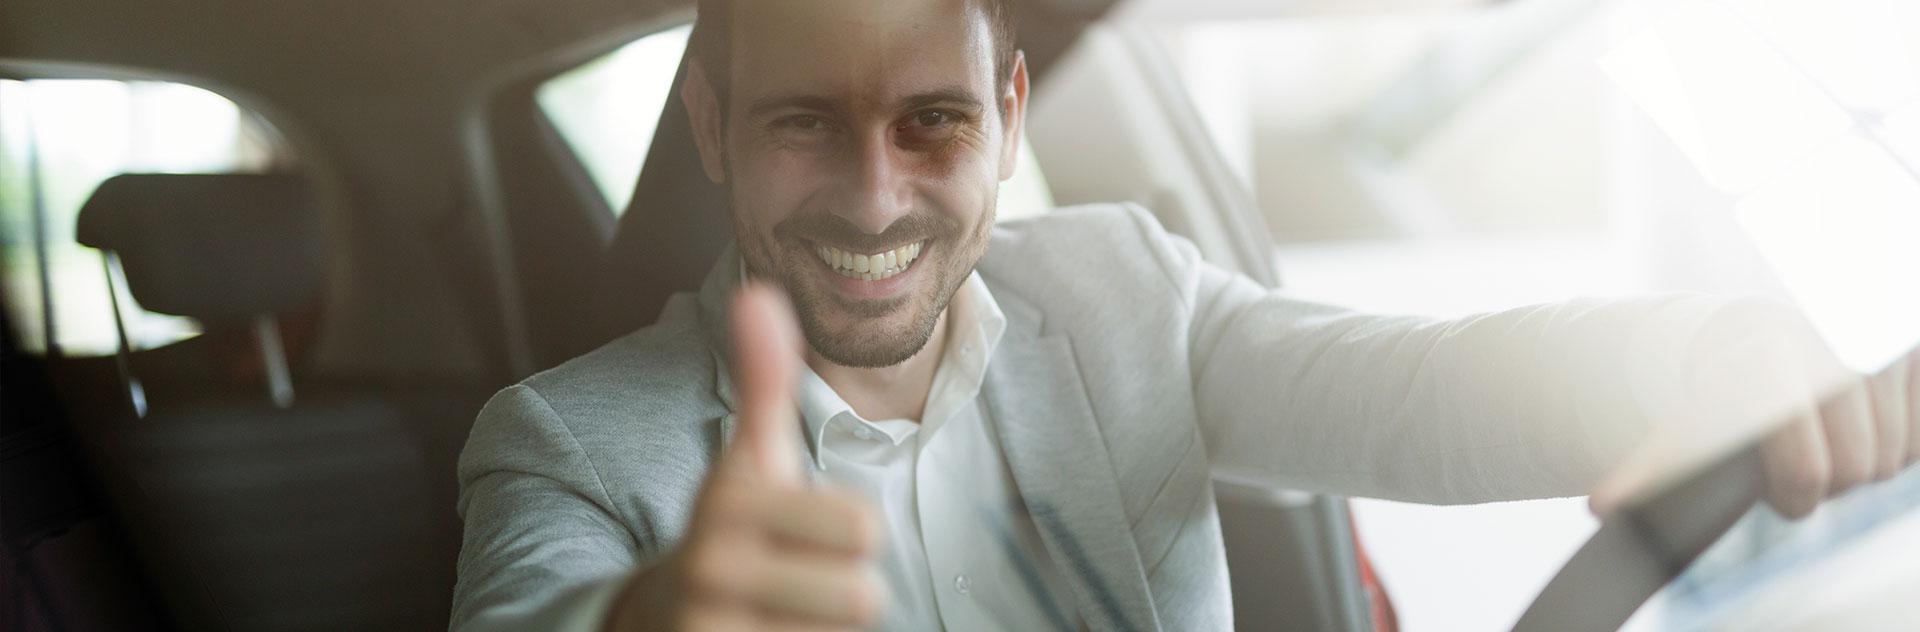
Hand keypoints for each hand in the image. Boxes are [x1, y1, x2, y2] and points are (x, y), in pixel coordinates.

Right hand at [606, 285, 886, 630]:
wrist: (656, 617)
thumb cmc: (731, 529)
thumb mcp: (748, 457)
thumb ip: (763, 380)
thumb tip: (761, 291)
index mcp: (727, 503)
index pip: (862, 529)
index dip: (849, 531)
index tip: (802, 527)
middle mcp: (713, 571)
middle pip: (862, 597)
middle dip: (843, 587)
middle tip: (798, 575)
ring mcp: (713, 631)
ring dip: (825, 628)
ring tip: (783, 610)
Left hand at [1591, 304, 1918, 518]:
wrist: (1760, 332)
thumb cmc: (1722, 389)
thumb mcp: (1685, 419)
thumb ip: (1652, 465)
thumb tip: (1602, 508)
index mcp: (1766, 355)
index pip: (1807, 468)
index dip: (1794, 491)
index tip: (1784, 494)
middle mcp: (1832, 340)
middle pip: (1856, 472)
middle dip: (1823, 482)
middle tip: (1794, 465)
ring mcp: (1881, 343)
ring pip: (1893, 460)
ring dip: (1858, 462)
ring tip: (1819, 436)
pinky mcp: (1911, 350)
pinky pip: (1919, 440)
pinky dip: (1895, 441)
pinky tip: (1857, 422)